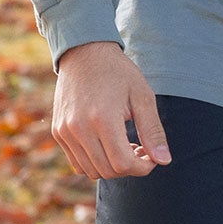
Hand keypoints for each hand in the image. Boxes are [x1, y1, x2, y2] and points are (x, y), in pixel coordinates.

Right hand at [52, 42, 171, 180]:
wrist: (84, 53)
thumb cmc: (118, 72)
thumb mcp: (142, 96)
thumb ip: (153, 131)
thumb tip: (164, 161)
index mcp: (103, 119)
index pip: (123, 163)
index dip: (143, 167)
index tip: (152, 157)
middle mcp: (79, 129)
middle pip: (107, 170)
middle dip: (130, 168)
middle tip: (142, 150)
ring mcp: (65, 131)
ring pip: (91, 170)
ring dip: (112, 167)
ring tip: (127, 146)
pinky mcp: (58, 131)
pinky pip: (77, 162)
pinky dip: (95, 162)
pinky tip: (109, 145)